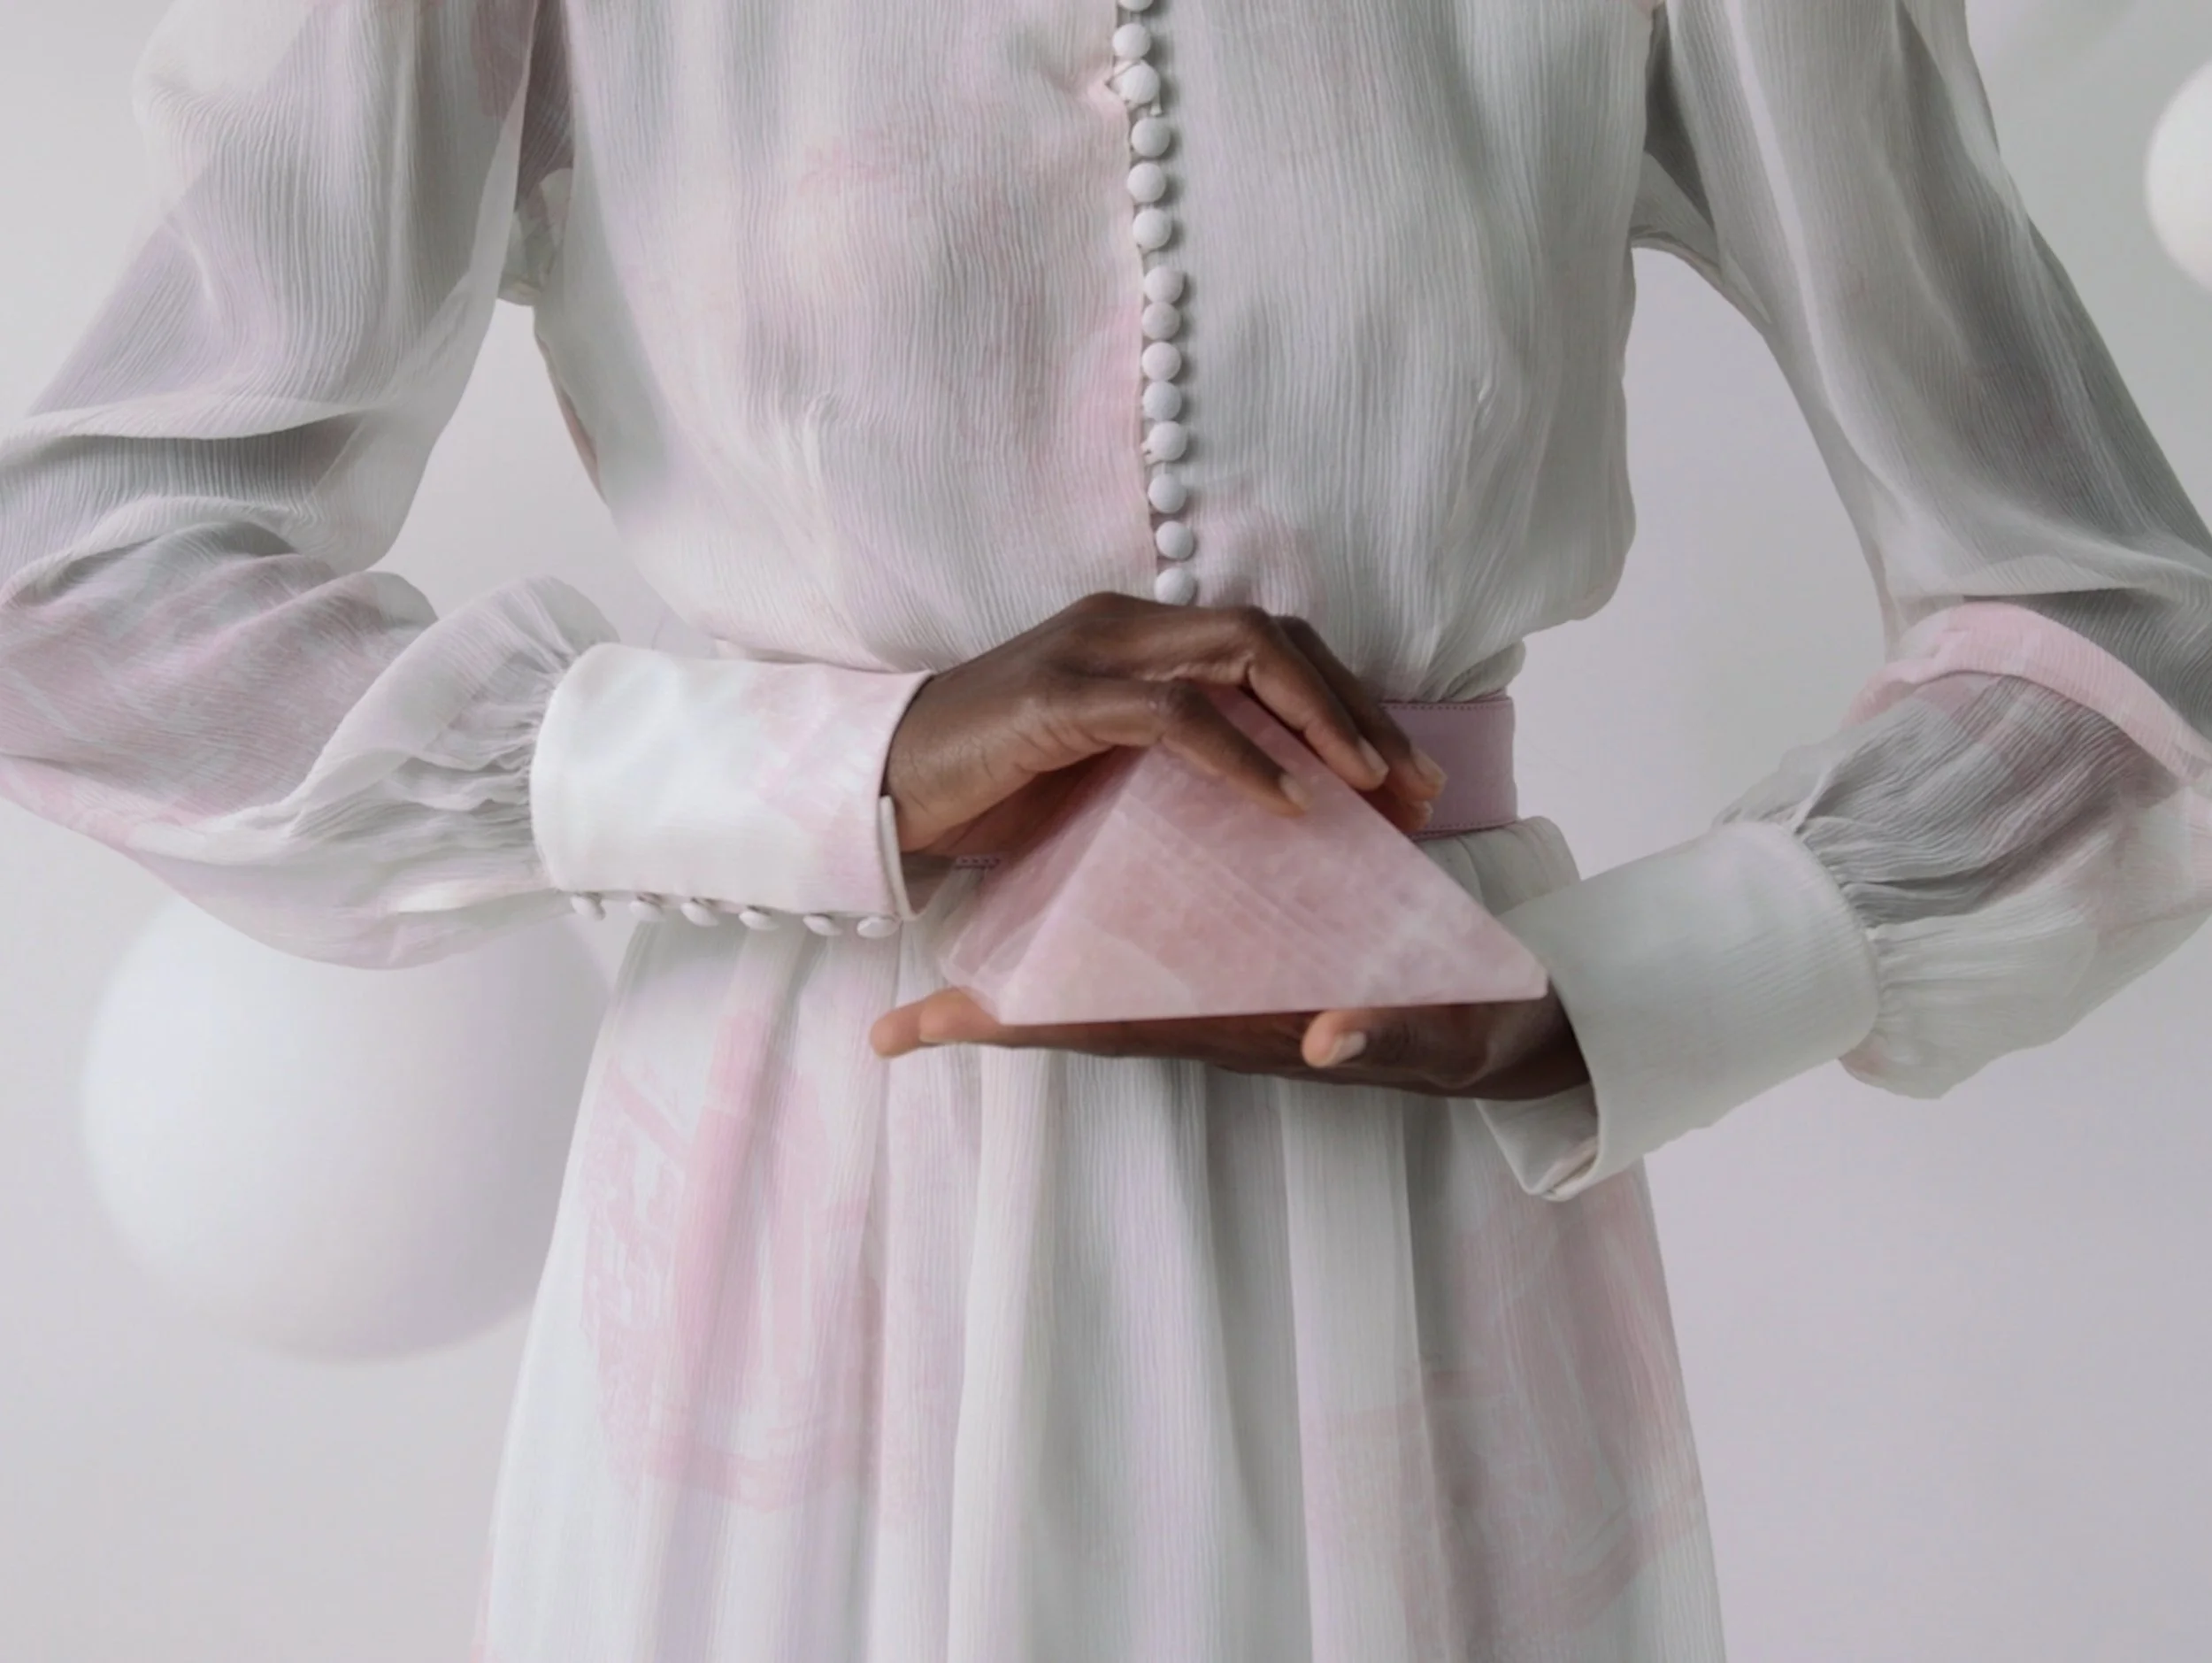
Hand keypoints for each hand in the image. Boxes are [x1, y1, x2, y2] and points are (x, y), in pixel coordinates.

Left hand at [870, 985, 1590, 1101]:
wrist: (1499, 1026)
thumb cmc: (1464, 1033)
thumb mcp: (1433, 1033)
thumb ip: (1384, 1032)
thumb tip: (1327, 1038)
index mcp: (1238, 1024)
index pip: (1112, 1023)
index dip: (1022, 1025)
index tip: (927, 1029)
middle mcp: (1213, 1009)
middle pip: (1082, 1011)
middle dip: (994, 1018)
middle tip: (896, 1022)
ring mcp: (1224, 986)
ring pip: (1111, 979)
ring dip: (1035, 983)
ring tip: (946, 967)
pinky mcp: (1248, 955)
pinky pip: (1161, 951)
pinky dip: (1104, 939)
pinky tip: (1066, 904)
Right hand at [883, 592, 1446, 858]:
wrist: (879, 786)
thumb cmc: (990, 785)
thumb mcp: (1101, 768)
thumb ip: (1173, 762)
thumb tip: (1270, 802)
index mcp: (1138, 634)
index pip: (1273, 644)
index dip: (1350, 702)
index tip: (1406, 778)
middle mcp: (1124, 623)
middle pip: (1278, 638)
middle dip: (1361, 710)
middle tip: (1417, 790)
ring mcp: (1091, 652)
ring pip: (1242, 653)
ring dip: (1321, 721)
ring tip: (1372, 788)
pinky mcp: (1058, 700)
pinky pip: (1174, 715)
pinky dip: (1241, 756)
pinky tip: (1288, 804)